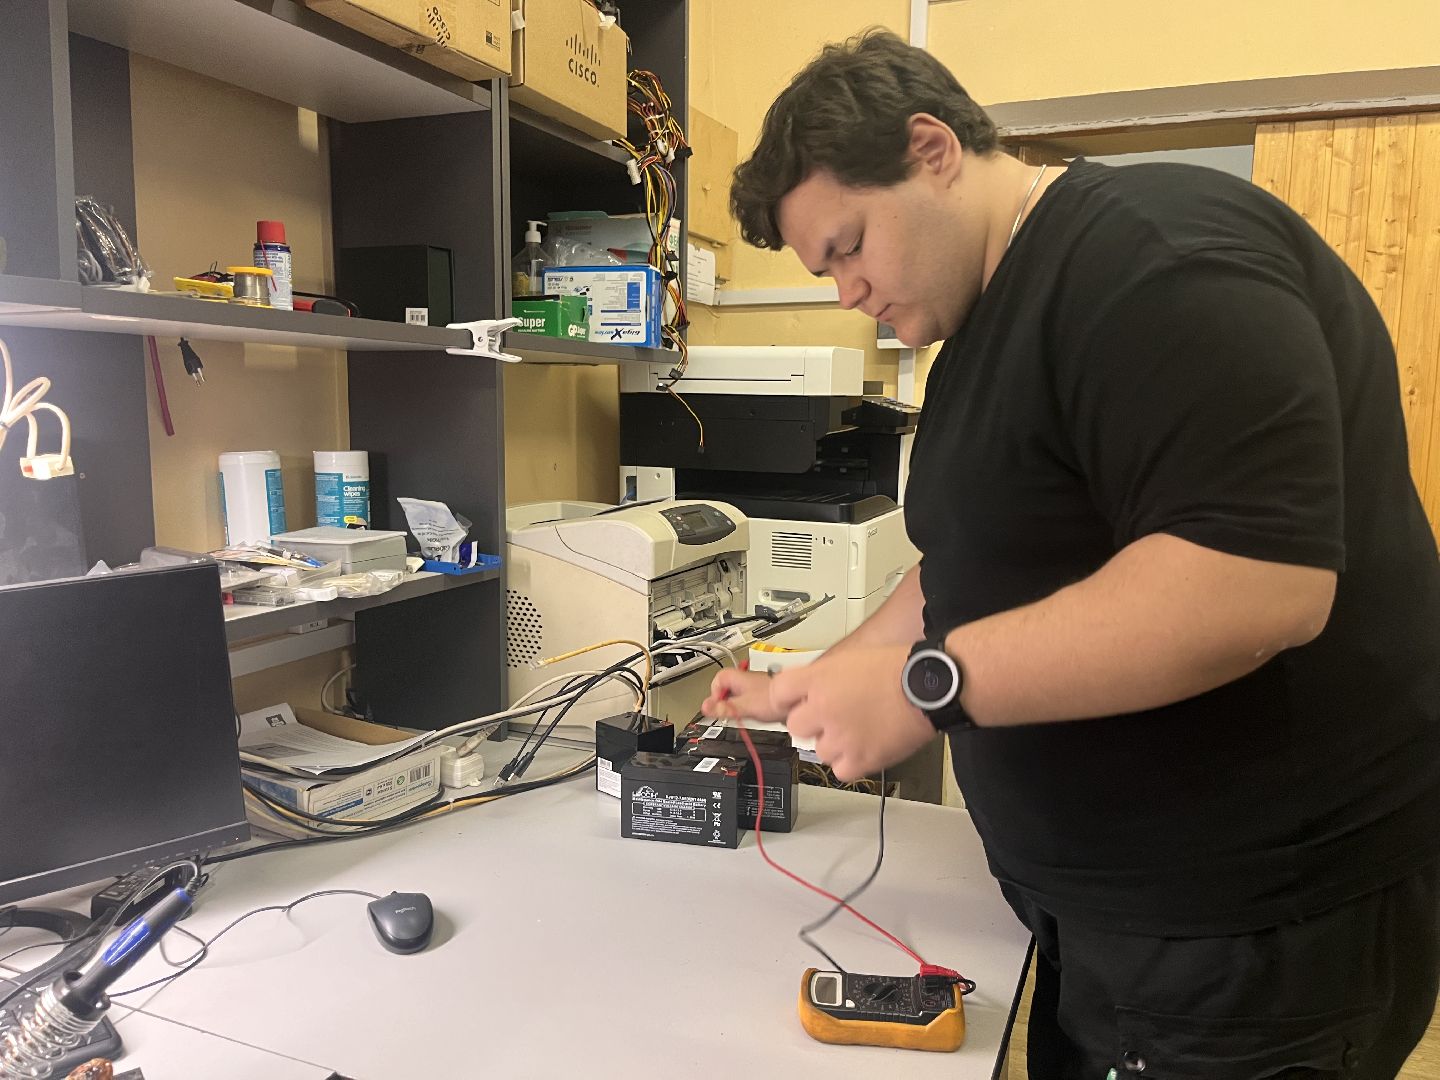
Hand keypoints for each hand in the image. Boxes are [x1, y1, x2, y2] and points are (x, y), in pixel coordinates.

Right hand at [701, 667, 787, 724]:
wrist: (798, 700)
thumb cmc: (775, 699)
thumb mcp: (745, 706)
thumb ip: (726, 707)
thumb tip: (706, 708)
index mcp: (738, 678)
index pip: (717, 680)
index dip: (715, 694)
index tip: (717, 706)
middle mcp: (746, 680)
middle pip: (727, 689)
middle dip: (726, 702)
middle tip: (728, 712)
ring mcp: (755, 687)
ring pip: (739, 696)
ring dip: (738, 707)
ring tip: (743, 714)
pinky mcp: (763, 696)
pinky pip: (750, 701)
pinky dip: (750, 709)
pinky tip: (755, 714)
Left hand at [773, 645, 935, 781]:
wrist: (929, 685)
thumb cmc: (898, 668)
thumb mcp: (851, 659)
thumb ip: (823, 676)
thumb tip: (808, 691)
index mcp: (819, 678)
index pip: (779, 692)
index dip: (787, 700)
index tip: (795, 704)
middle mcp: (823, 707)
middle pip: (796, 726)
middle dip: (813, 723)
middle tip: (836, 717)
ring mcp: (839, 736)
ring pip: (819, 750)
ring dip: (835, 744)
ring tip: (860, 730)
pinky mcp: (859, 759)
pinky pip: (840, 770)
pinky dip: (851, 763)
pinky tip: (866, 746)